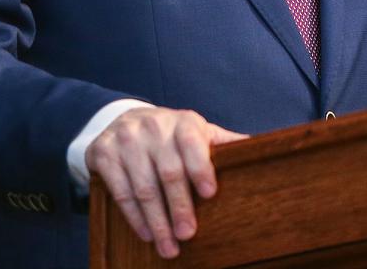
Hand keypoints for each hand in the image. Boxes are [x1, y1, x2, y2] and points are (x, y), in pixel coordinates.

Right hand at [86, 106, 245, 259]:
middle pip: (168, 172)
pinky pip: (120, 191)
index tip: (210, 193)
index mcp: (182, 122)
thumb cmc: (170, 134)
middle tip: (187, 234)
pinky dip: (134, 217)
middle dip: (179, 207)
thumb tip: (262, 148)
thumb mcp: (196, 132)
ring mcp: (126, 139)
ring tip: (168, 246)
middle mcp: (153, 127)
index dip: (201, 168)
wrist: (123, 120)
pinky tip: (147, 234)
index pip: (193, 144)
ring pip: (143, 187)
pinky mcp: (104, 153)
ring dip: (157, 221)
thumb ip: (223, 142)